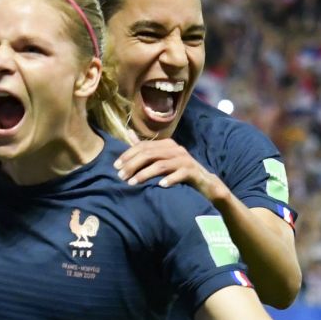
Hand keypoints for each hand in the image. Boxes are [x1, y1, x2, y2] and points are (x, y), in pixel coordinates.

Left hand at [114, 139, 229, 202]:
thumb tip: (128, 132)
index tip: (115, 166)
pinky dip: (169, 179)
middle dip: (133, 165)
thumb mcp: (163, 158)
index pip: (143, 146)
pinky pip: (179, 174)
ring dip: (145, 174)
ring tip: (133, 183)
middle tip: (121, 176)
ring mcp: (185, 160)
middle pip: (149, 154)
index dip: (128, 155)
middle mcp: (175, 149)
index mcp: (166, 144)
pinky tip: (159, 186)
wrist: (205, 184)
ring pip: (161, 164)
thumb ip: (146, 148)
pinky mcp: (193, 172)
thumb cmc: (179, 172)